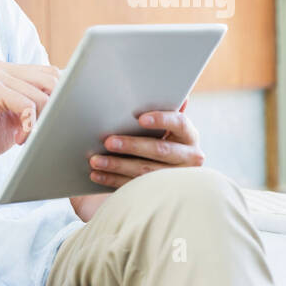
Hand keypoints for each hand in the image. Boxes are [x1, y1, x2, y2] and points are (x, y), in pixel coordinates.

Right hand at [0, 60, 60, 170]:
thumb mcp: (17, 116)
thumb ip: (37, 102)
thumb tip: (72, 97)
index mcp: (9, 70)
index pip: (51, 73)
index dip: (62, 95)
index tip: (59, 119)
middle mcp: (2, 67)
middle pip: (52, 79)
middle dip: (54, 108)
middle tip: (44, 130)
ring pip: (41, 94)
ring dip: (41, 121)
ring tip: (26, 137)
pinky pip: (28, 104)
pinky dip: (29, 126)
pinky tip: (19, 139)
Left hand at [84, 98, 203, 191]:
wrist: (169, 178)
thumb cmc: (164, 140)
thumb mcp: (169, 128)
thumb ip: (168, 111)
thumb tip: (177, 92)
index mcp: (190, 136)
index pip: (180, 123)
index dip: (161, 120)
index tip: (140, 118)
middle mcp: (189, 158)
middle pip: (160, 150)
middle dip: (132, 145)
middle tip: (108, 141)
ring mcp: (175, 178)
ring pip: (145, 171)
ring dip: (117, 165)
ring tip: (95, 160)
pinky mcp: (159, 193)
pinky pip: (134, 186)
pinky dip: (113, 180)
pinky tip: (97, 175)